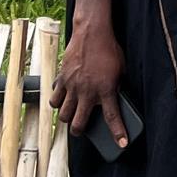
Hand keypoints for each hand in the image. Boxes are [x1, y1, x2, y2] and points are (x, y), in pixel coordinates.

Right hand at [54, 9, 126, 145]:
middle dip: (80, 131)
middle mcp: (87, 91)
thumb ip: (116, 87)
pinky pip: (54, 98)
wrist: (92, 32)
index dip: (118, 133)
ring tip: (71, 114)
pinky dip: (57, 101)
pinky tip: (62, 98)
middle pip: (78, 124)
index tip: (122, 145)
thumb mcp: (120, 70)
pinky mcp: (62, 79)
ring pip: (63, 114)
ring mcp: (72, 86)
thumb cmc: (109, 50)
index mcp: (106, 89)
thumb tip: (115, 100)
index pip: (112, 117)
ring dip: (67, 117)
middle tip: (82, 130)